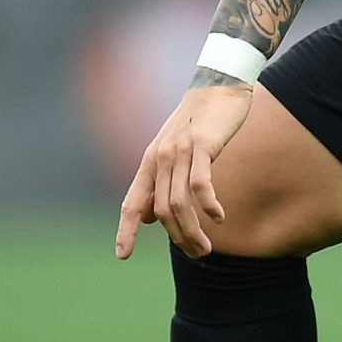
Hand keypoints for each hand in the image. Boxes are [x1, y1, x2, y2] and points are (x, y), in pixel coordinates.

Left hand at [114, 81, 255, 259]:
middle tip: (197, 254)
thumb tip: (148, 217)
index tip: (122, 255)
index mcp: (150, 162)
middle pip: (161, 210)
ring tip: (206, 248)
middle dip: (178, 238)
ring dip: (193, 231)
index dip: (125, 230)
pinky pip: (200, 183)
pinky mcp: (202, 145)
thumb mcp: (171, 152)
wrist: (218, 86)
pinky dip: (208, 205)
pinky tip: (219, 218)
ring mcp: (180, 151)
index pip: (131, 203)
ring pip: (180, 203)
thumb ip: (159, 183)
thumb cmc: (198, 123)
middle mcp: (160, 158)